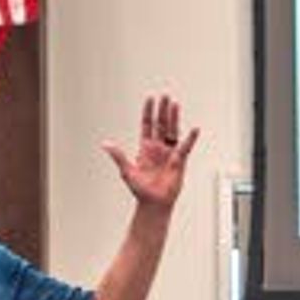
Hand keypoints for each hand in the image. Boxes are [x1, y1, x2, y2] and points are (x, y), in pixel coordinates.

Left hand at [101, 92, 199, 217]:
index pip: (147, 125)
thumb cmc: (140, 190)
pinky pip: (185, 147)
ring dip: (174, 118)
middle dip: (162, 110)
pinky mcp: (179, 161)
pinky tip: (194, 129)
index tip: (150, 99)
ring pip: (172, 131)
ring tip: (175, 104)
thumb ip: (118, 156)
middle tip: (164, 96)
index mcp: (145, 149)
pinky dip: (190, 139)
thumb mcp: (126, 171)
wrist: (153, 204)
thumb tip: (105, 144)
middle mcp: (158, 148)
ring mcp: (169, 153)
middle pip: (161, 124)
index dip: (148, 112)